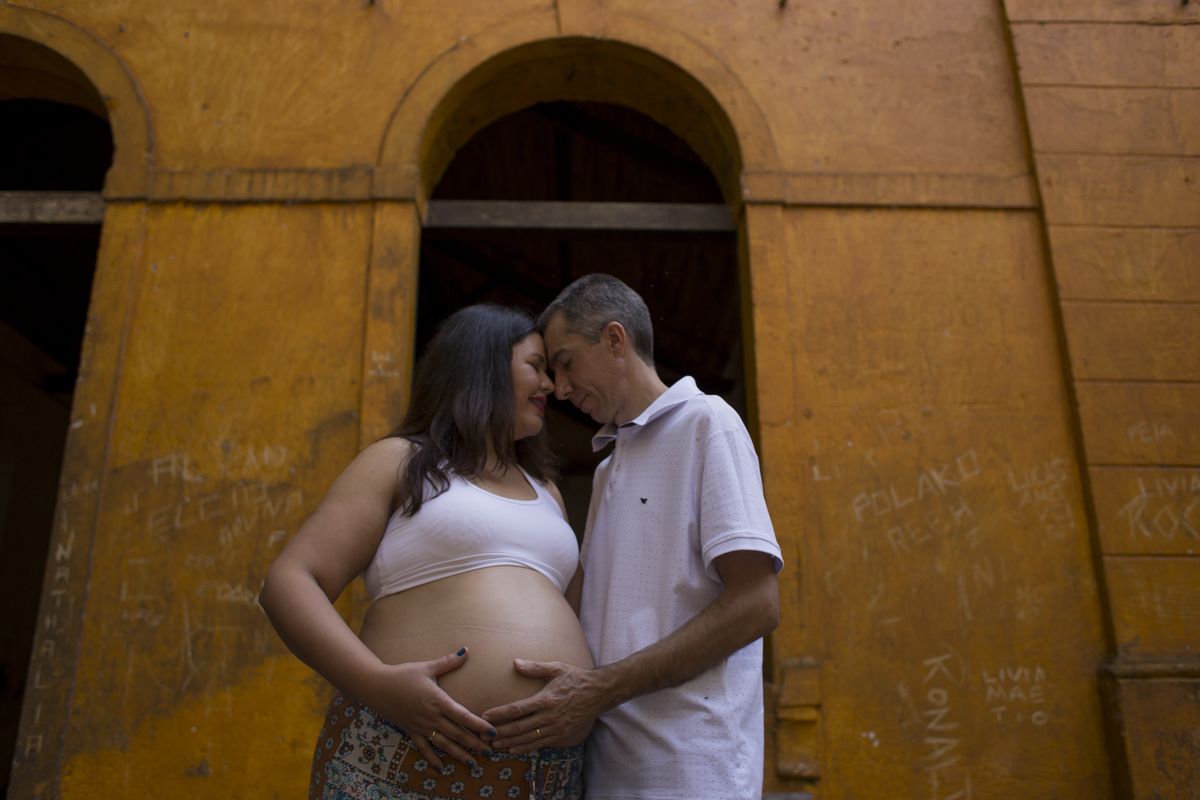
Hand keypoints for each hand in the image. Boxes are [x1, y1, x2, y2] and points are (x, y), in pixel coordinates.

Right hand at [365, 648, 496, 771]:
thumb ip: (448, 662)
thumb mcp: (427, 667)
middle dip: (474, 743)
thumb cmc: (402, 675)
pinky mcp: (411, 731)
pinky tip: (441, 768)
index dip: (479, 725)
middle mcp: (431, 717)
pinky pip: (424, 748)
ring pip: (443, 744)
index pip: (463, 716)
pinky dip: (433, 758)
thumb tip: (466, 650)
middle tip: (490, 751)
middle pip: (457, 733)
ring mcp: (421, 726)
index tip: (492, 732)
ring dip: (459, 754)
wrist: (377, 687)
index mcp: (438, 701)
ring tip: (473, 763)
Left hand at [482, 660, 604, 753]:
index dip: (500, 714)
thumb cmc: (576, 678)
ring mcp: (556, 728)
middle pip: (519, 728)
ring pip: (527, 739)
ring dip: (509, 743)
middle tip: (483, 735)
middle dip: (499, 732)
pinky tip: (513, 749)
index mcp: (546, 699)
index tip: (485, 716)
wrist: (599, 693)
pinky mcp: (561, 736)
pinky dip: (525, 748)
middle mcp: (550, 716)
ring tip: (493, 745)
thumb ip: (535, 667)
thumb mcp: (557, 668)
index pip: (517, 709)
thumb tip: (515, 662)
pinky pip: (540, 744)